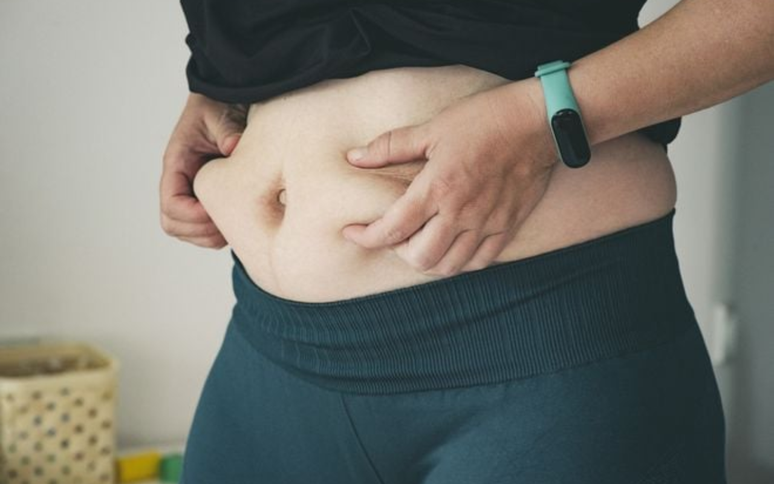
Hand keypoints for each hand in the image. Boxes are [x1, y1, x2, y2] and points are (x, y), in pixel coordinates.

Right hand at [160, 93, 247, 247]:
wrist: (225, 100)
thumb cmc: (218, 106)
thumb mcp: (220, 113)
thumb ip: (226, 129)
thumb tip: (233, 147)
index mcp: (177, 164)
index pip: (171, 204)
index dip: (193, 215)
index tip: (218, 210)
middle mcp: (180, 182)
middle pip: (173, 224)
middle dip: (202, 230)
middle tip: (231, 222)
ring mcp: (191, 192)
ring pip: (188, 231)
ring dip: (210, 235)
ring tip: (236, 223)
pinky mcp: (206, 198)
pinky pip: (204, 229)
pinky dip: (219, 232)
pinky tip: (239, 219)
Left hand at [341, 78, 557, 276]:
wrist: (539, 122)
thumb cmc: (484, 120)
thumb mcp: (432, 128)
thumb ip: (390, 146)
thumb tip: (354, 157)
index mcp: (437, 188)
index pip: (392, 229)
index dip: (366, 237)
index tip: (353, 232)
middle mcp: (461, 213)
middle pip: (420, 258)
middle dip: (398, 252)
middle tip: (394, 235)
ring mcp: (487, 223)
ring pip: (450, 266)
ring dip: (428, 261)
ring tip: (420, 243)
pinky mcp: (508, 226)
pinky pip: (480, 261)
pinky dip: (460, 261)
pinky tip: (452, 245)